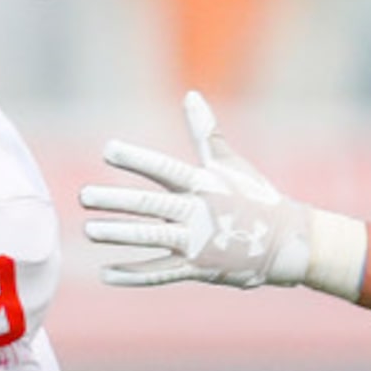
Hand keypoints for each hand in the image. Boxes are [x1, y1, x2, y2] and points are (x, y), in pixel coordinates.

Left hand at [80, 92, 360, 293]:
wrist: (286, 244)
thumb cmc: (257, 199)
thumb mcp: (231, 164)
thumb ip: (205, 133)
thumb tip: (190, 95)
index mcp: (203, 184)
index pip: (164, 168)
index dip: (136, 159)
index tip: (108, 151)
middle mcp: (197, 212)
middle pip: (149, 204)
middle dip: (114, 200)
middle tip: (84, 197)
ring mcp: (197, 242)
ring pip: (150, 238)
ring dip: (118, 234)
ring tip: (89, 230)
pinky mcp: (197, 268)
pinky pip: (159, 273)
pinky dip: (133, 275)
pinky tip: (107, 273)